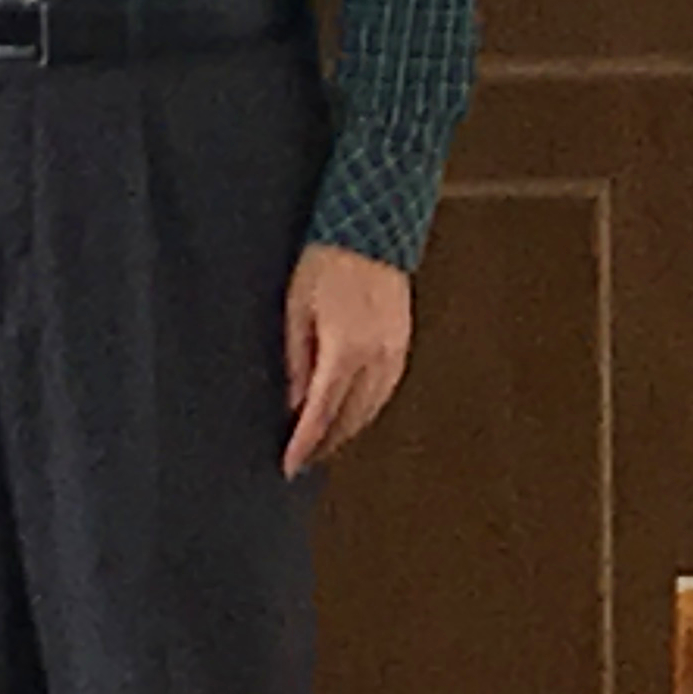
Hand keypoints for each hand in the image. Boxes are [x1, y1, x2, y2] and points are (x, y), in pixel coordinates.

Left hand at [281, 241, 414, 474]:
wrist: (369, 228)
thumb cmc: (324, 260)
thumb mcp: (294, 307)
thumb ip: (295, 359)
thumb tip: (292, 403)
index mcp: (344, 350)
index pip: (322, 413)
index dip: (305, 444)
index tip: (290, 465)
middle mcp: (375, 357)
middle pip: (350, 418)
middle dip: (326, 443)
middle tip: (303, 458)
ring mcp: (394, 351)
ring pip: (371, 408)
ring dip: (348, 429)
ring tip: (324, 441)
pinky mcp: (403, 342)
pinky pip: (386, 390)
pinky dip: (368, 408)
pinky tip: (353, 412)